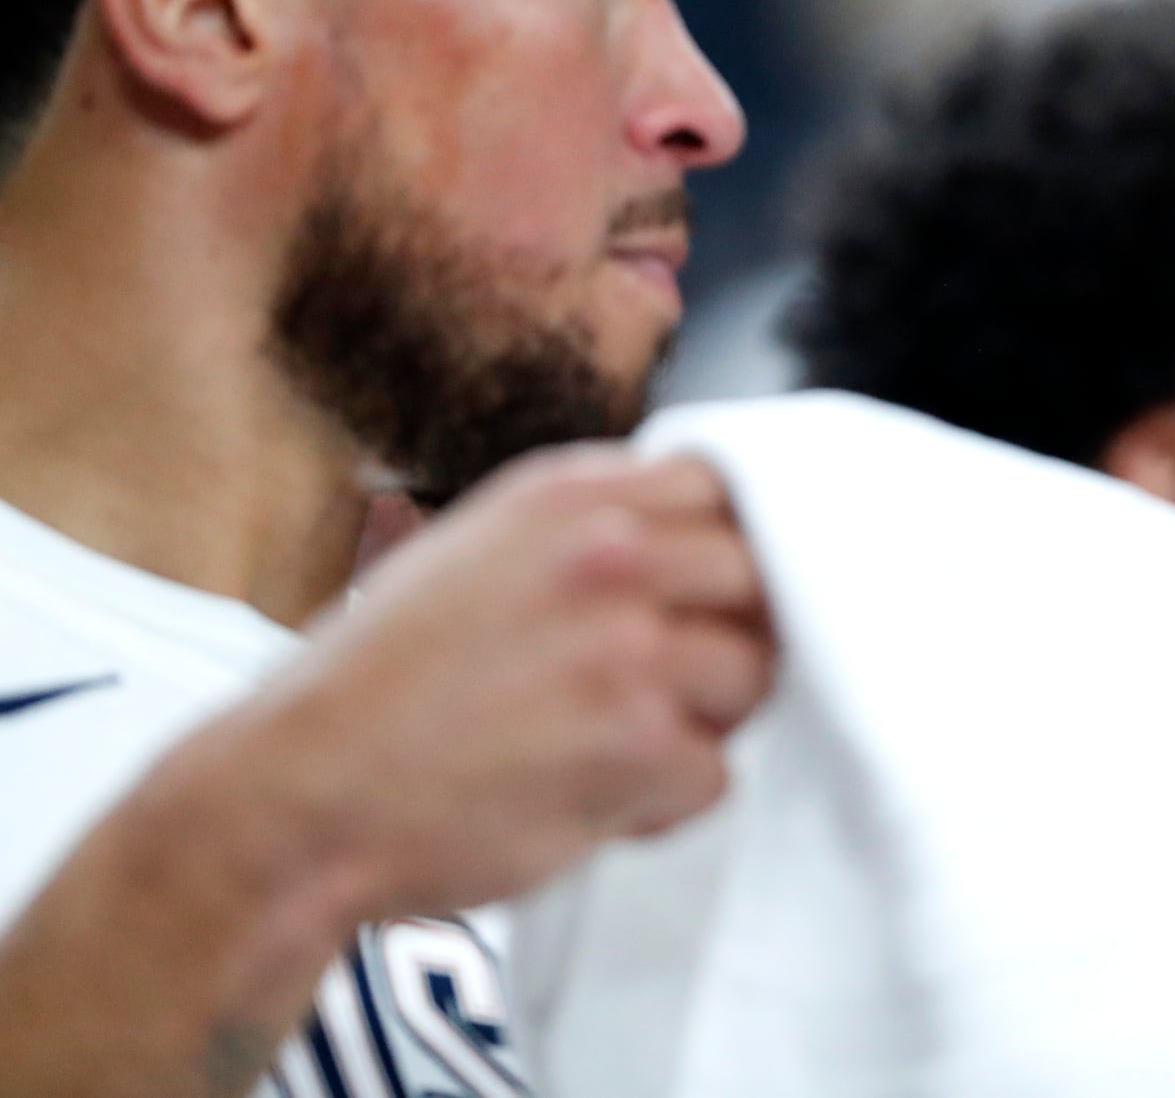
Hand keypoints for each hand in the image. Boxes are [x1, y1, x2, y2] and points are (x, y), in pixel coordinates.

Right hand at [223, 445, 774, 920]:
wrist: (296, 794)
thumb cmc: (378, 686)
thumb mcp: (474, 550)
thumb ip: (587, 529)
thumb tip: (693, 532)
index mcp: (569, 496)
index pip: (728, 487)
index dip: (733, 549)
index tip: (708, 596)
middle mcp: (612, 554)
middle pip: (763, 581)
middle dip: (729, 637)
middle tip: (666, 686)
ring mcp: (632, 647)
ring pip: (753, 676)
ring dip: (703, 723)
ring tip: (613, 748)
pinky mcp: (639, 744)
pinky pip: (716, 773)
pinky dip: (665, 802)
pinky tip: (594, 802)